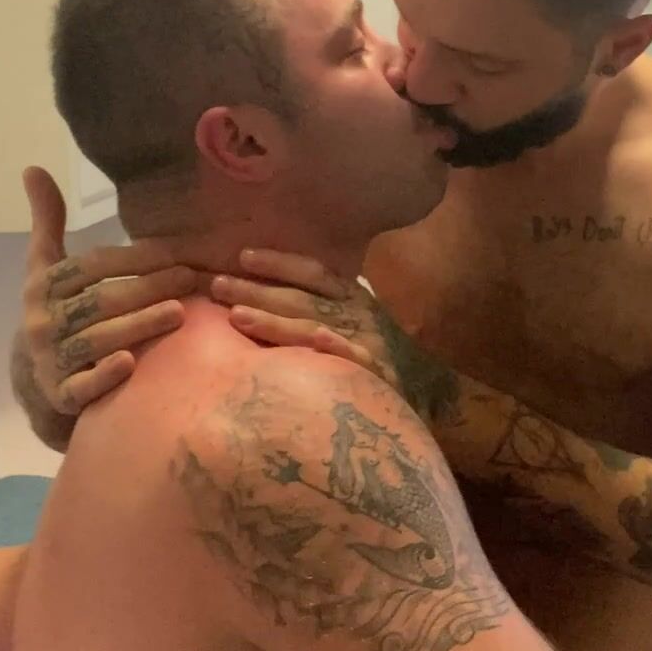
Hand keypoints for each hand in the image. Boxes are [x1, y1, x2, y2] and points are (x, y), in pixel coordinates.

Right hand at [15, 166, 201, 414]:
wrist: (35, 382)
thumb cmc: (55, 315)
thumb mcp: (45, 270)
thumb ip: (47, 222)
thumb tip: (34, 168)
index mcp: (42, 288)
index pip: (90, 267)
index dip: (132, 258)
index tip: (174, 252)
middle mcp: (42, 322)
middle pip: (100, 301)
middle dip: (147, 288)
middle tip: (191, 278)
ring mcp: (50, 360)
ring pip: (97, 340)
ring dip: (138, 325)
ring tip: (180, 312)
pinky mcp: (60, 396)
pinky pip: (81, 387)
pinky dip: (104, 376)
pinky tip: (132, 364)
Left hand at [212, 249, 399, 389]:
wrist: (434, 393)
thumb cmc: (382, 358)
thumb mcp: (354, 325)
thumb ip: (318, 311)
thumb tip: (262, 299)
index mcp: (352, 299)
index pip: (312, 273)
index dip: (278, 262)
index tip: (242, 256)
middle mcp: (358, 315)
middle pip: (301, 298)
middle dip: (257, 290)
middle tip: (217, 285)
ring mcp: (369, 342)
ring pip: (315, 327)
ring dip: (277, 321)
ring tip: (238, 317)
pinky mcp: (379, 373)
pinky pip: (355, 359)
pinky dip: (337, 350)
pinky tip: (317, 344)